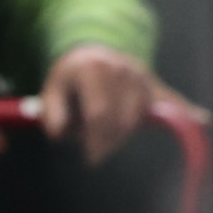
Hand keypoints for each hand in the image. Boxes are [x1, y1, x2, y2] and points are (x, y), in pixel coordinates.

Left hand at [42, 45, 161, 164]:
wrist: (93, 54)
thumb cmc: (70, 79)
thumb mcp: (52, 90)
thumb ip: (52, 113)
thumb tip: (58, 134)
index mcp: (93, 68)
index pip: (99, 112)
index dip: (95, 139)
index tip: (90, 159)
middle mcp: (121, 67)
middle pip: (120, 120)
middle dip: (108, 143)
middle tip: (95, 154)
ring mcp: (140, 75)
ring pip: (136, 119)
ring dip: (120, 136)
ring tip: (103, 136)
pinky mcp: (153, 83)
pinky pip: (161, 110)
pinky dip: (154, 123)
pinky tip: (146, 130)